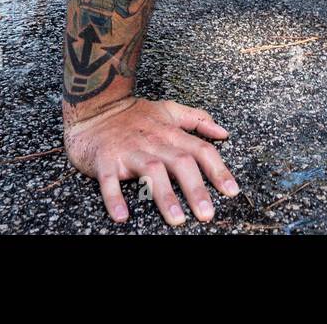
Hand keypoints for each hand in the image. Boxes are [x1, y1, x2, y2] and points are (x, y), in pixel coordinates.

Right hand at [64, 96, 239, 225]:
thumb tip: (223, 132)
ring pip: (151, 170)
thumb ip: (197, 119)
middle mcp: (153, 141)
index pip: (201, 150)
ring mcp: (129, 149)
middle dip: (195, 188)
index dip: (218, 170)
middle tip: (206, 214)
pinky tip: (122, 216)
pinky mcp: (105, 158)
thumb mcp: (168, 110)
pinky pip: (110, 179)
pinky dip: (115, 197)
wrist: (95, 107)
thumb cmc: (133, 115)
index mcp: (170, 132)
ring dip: (165, 195)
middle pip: (180, 162)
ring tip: (176, 219)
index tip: (231, 191)